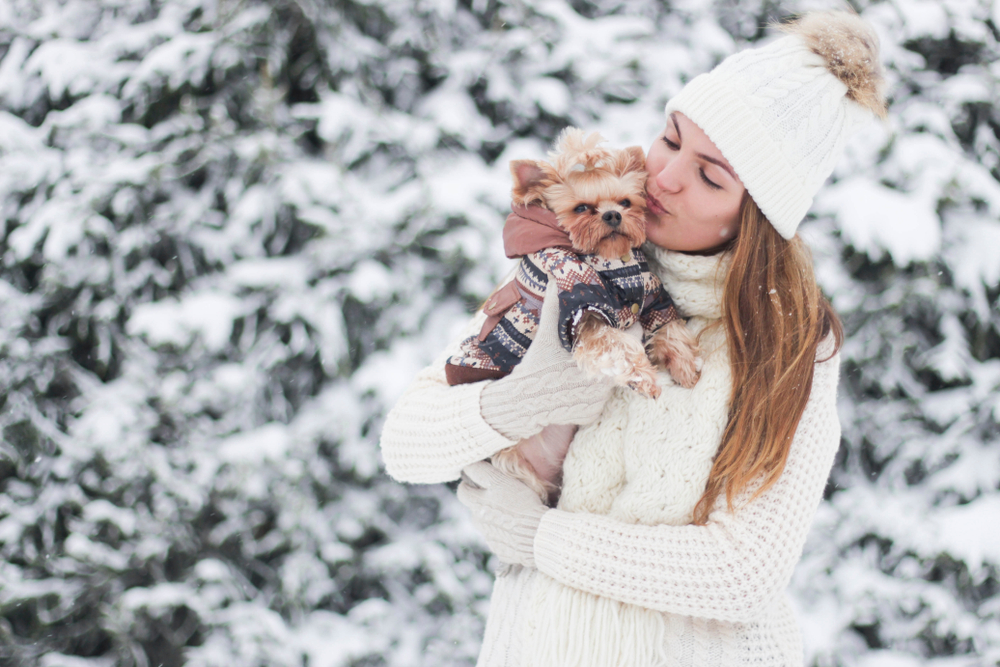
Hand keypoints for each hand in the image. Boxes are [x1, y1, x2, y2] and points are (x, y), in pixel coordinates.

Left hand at [457, 461, 547, 567]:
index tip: (473, 479)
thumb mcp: (500, 481)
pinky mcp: (500, 548)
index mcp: (476, 504)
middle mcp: (479, 521)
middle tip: (493, 494)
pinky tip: (517, 526)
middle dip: (479, 500)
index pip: (463, 491)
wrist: (536, 535)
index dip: (467, 483)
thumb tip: (469, 467)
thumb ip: (481, 472)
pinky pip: (499, 537)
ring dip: (493, 516)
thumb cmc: (520, 503)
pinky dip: (504, 531)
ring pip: (486, 522)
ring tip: (510, 511)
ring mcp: (489, 536)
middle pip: (474, 508)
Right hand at [479, 279, 613, 440]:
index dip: (626, 329)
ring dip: (601, 372)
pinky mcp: (589, 414)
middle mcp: (607, 381)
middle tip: (596, 344)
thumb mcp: (547, 331)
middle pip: (621, 360)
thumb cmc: (539, 362)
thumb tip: (554, 277)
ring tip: (577, 365)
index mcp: (604, 357)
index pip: (632, 339)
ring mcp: (599, 400)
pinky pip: (594, 401)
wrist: (525, 400)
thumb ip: (553, 304)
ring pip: (608, 381)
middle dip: (612, 351)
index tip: (618, 324)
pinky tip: (569, 386)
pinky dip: (586, 394)